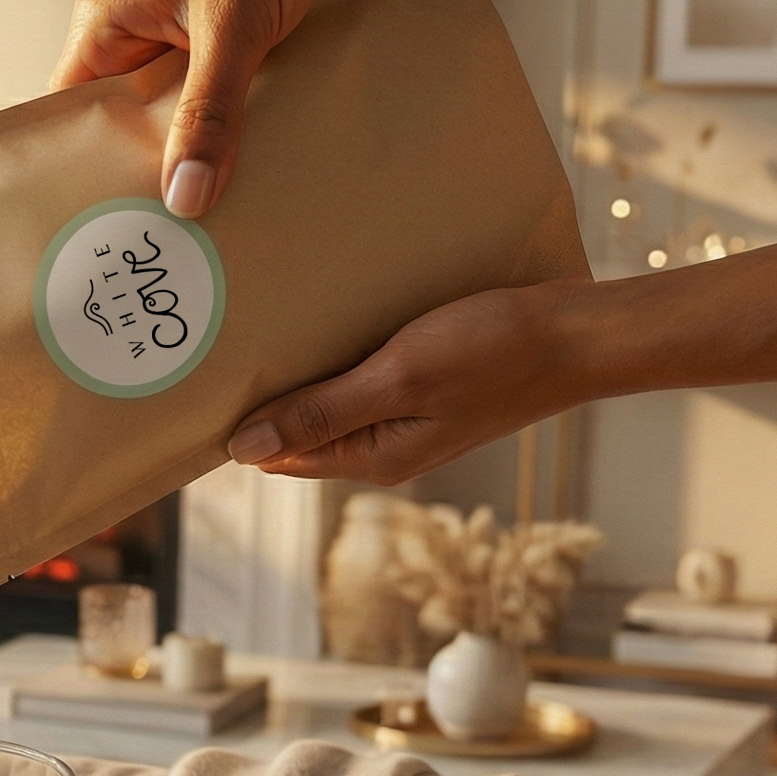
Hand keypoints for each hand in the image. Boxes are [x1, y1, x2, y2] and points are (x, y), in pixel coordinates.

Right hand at [52, 0, 432, 217]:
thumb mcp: (229, 25)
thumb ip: (208, 114)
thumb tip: (186, 192)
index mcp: (109, 23)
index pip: (72, 111)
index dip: (80, 166)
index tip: (95, 222)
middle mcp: (142, 34)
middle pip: (130, 126)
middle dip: (150, 172)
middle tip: (163, 232)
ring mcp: (189, 40)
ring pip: (183, 119)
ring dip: (204, 152)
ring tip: (211, 212)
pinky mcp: (236, 44)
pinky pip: (227, 104)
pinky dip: (241, 131)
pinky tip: (253, 167)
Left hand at [222, 282, 595, 484]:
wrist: (580, 332)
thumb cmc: (494, 352)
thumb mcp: (397, 379)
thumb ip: (321, 413)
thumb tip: (243, 450)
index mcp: (373, 456)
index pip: (279, 456)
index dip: (237, 428)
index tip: (196, 394)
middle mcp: (386, 445)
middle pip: (302, 428)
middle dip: (262, 399)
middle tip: (213, 350)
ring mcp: (408, 415)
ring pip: (332, 398)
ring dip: (299, 372)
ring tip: (253, 329)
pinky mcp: (428, 384)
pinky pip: (364, 375)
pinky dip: (337, 353)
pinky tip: (318, 319)